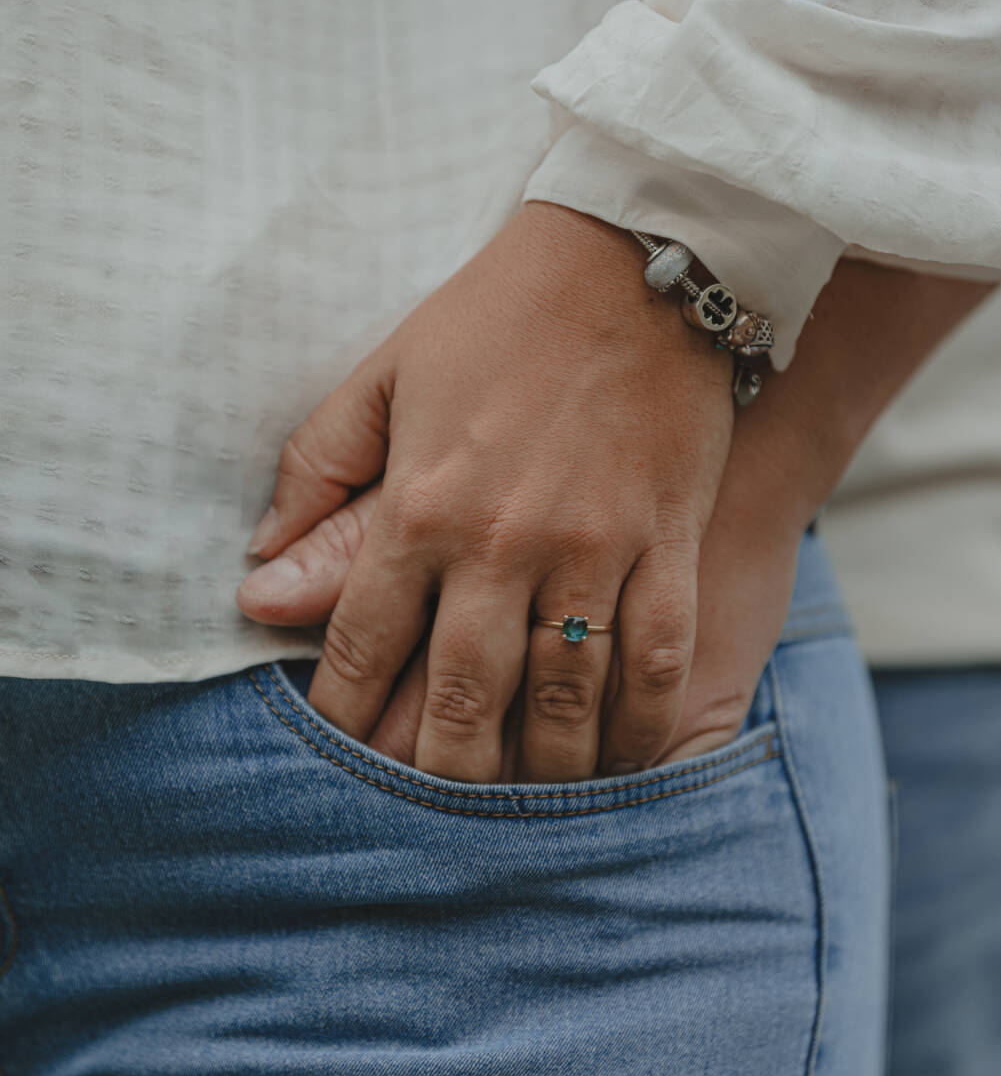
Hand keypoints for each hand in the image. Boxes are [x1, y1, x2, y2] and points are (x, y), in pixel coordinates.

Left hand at [237, 253, 994, 779]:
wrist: (636, 259)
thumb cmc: (498, 315)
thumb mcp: (385, 374)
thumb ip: (318, 474)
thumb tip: (259, 576)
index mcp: (419, 503)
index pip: (362, 644)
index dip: (342, 715)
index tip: (337, 759)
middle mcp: (500, 543)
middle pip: (459, 696)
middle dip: (438, 771)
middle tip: (430, 816)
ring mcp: (592, 549)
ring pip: (560, 699)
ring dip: (537, 771)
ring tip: (519, 809)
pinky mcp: (667, 543)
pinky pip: (655, 662)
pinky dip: (638, 727)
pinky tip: (620, 762)